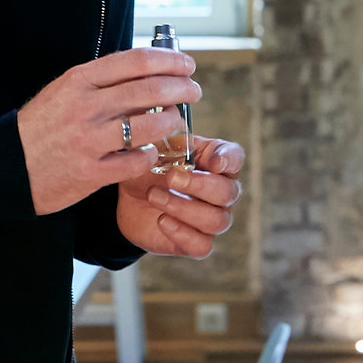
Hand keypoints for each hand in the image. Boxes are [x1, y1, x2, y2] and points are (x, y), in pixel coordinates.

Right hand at [16, 48, 200, 214]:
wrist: (4, 167)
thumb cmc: (41, 126)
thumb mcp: (64, 91)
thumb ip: (101, 81)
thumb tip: (148, 69)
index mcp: (79, 81)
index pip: (137, 61)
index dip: (170, 60)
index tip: (186, 64)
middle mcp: (85, 107)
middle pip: (150, 90)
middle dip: (182, 88)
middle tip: (194, 91)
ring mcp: (88, 141)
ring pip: (150, 125)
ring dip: (172, 121)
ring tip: (176, 120)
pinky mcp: (91, 172)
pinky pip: (136, 160)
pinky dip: (150, 154)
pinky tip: (150, 150)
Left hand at [117, 136, 244, 257]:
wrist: (126, 198)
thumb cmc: (148, 167)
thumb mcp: (154, 146)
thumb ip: (166, 133)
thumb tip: (170, 116)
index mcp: (215, 163)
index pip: (235, 159)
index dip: (228, 161)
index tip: (212, 162)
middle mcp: (221, 192)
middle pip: (228, 193)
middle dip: (199, 185)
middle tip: (171, 177)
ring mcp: (210, 219)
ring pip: (217, 220)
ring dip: (184, 208)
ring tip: (154, 196)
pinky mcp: (195, 242)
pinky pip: (203, 245)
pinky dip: (182, 233)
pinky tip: (161, 220)